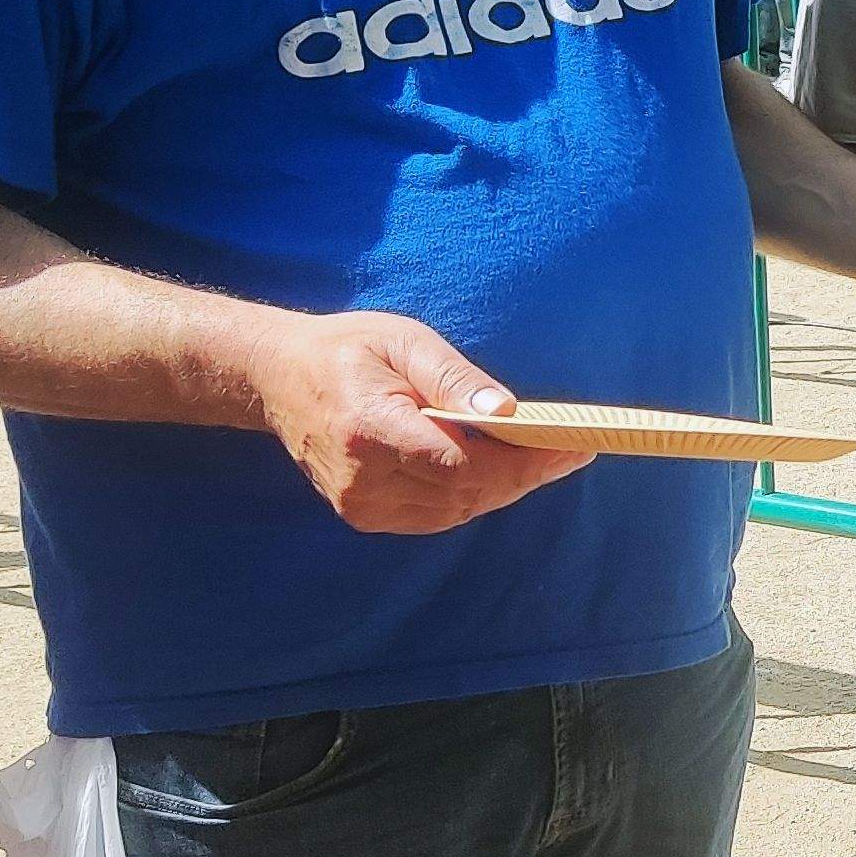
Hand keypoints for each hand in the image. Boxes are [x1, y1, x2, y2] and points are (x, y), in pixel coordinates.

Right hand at [248, 312, 592, 535]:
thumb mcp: (405, 341)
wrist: (281, 377)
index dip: (522, 463)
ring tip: (547, 457)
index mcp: (370, 431)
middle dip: (526, 475)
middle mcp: (362, 480)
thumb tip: (507, 412)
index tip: (572, 446)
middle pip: (465, 494)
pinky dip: (474, 495)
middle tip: (574, 449)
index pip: (461, 466)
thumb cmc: (348, 350)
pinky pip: (435, 515)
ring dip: (505, 488)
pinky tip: (501, 470)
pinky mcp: (363, 514)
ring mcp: (359, 504)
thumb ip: (454, 378)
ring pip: (455, 511)